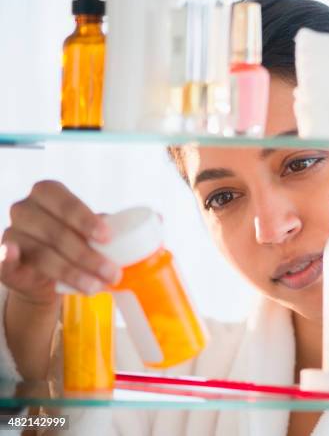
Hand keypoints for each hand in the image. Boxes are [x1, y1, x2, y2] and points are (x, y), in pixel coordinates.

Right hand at [0, 180, 121, 307]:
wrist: (50, 273)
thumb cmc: (76, 242)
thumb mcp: (95, 231)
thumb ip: (121, 223)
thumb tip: (160, 219)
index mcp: (48, 194)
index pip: (64, 201)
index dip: (84, 218)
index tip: (107, 236)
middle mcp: (25, 210)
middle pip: (56, 231)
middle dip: (87, 255)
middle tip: (113, 273)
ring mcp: (11, 234)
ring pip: (41, 254)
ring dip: (71, 272)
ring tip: (96, 287)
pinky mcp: (4, 260)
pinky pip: (4, 260)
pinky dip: (8, 259)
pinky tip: (16, 259)